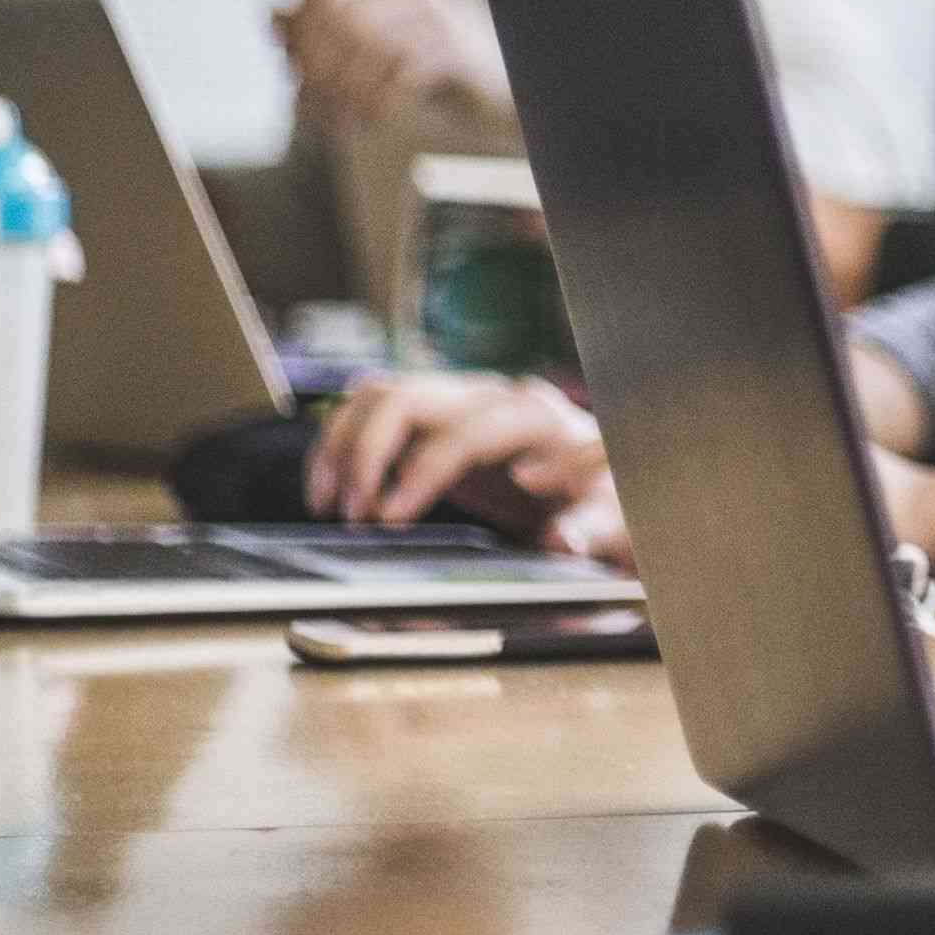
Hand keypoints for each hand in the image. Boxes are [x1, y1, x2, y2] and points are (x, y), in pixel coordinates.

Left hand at [276, 0, 504, 134]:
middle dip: (317, 64)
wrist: (511, 86)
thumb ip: (321, 21)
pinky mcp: (453, 49)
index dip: (301, 32)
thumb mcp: (372, 36)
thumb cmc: (433, 61)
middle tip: (314, 105)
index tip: (296, 74)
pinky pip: (393, 74)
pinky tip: (373, 121)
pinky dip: (374, 105)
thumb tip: (268, 11)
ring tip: (342, 118)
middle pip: (337, 12)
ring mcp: (436, 9)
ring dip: (342, 91)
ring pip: (362, 44)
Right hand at [304, 370, 613, 548]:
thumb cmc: (603, 499)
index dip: (421, 474)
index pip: (463, 434)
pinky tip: (330, 493)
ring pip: (379, 395)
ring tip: (327, 504)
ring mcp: (459, 400)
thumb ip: (590, 528)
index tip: (389, 519)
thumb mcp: (608, 518)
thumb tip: (564, 539)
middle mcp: (491, 396)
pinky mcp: (434, 417)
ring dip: (342, 444)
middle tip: (352, 517)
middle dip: (367, 454)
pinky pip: (372, 411)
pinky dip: (341, 446)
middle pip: (407, 398)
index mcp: (536, 417)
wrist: (594, 484)